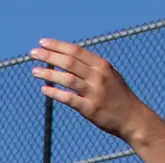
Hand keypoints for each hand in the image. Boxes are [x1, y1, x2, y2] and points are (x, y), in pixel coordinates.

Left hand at [30, 40, 147, 140]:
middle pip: (69, 62)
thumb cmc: (117, 96)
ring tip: (34, 71)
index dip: (57, 46)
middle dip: (49, 56)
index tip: (42, 43)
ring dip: (49, 74)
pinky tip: (44, 89)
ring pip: (68, 79)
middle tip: (32, 53)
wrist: (132, 118)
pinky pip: (69, 98)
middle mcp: (99, 76)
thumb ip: (91, 67)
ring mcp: (95, 92)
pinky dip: (55, 93)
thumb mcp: (109, 75)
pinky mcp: (90, 108)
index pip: (76, 50)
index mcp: (102, 65)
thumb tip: (68, 58)